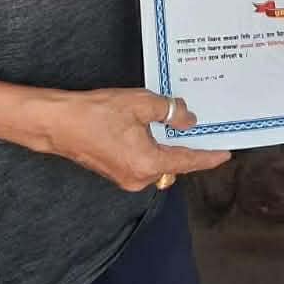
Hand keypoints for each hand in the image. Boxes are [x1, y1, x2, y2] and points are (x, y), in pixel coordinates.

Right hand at [31, 88, 230, 192]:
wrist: (58, 123)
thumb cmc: (96, 113)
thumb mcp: (140, 104)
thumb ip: (170, 112)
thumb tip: (189, 120)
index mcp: (148, 164)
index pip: (188, 162)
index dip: (208, 157)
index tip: (225, 154)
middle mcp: (139, 178)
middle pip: (174, 164)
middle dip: (186, 146)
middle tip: (199, 126)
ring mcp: (125, 178)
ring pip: (158, 163)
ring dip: (167, 146)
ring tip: (174, 122)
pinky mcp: (115, 172)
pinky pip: (143, 162)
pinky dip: (151, 148)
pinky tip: (151, 129)